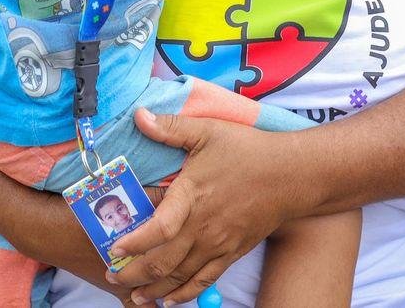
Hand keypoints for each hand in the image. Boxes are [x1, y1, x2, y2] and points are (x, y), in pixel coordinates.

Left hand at [107, 108, 296, 304]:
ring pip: (180, 276)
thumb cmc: (249, 151)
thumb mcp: (208, 131)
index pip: (157, 229)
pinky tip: (170, 299)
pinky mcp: (232, 253)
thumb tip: (139, 116)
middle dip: (133, 274)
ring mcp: (218, 244)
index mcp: (192, 196)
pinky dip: (184, 294)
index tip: (113, 248)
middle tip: (112, 276)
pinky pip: (204, 281)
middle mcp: (203, 227)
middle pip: (162, 261)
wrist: (292, 175)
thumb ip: (171, 127)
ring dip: (154, 289)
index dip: (133, 243)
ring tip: (134, 295)